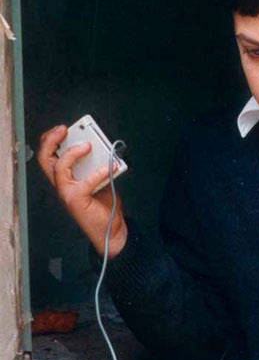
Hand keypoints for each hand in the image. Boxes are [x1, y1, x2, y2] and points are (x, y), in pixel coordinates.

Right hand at [36, 124, 127, 259]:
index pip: (48, 156)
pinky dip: (99, 171)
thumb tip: (103, 148)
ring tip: (89, 145)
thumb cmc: (104, 205)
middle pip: (44, 159)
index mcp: (64, 178)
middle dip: (51, 140)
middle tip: (65, 129)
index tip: (63, 128)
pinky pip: (85, 182)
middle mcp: (61, 185)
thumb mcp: (100, 179)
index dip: (50, 140)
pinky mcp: (76, 201)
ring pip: (59, 167)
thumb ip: (96, 164)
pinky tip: (112, 166)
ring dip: (73, 153)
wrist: (111, 230)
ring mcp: (66, 193)